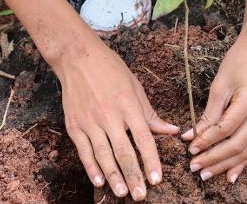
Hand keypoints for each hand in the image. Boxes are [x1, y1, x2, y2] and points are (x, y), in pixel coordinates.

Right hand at [54, 39, 179, 200]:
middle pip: (123, 151)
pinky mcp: (74, 124)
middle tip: (141, 195)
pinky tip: (99, 181)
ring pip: (103, 155)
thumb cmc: (110, 69)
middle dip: (134, 176)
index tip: (157, 179)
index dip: (151, 160)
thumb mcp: (135, 87)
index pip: (143, 138)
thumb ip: (151, 113)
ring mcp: (89, 121)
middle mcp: (109, 115)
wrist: (76, 57)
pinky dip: (91, 167)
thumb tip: (172, 131)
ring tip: (122, 193)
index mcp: (128, 104)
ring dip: (114, 176)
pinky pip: (84, 150)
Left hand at [181, 33, 246, 182]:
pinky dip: (241, 161)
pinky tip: (230, 174)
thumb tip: (192, 136)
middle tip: (194, 168)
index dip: (206, 141)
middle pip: (238, 145)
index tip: (189, 149)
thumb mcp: (220, 83)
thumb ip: (209, 112)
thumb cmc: (239, 61)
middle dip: (214, 159)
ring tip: (207, 174)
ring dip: (225, 164)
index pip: (226, 128)